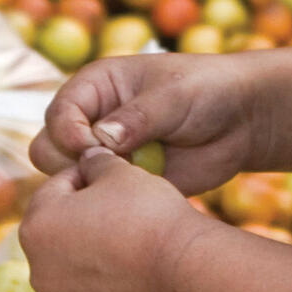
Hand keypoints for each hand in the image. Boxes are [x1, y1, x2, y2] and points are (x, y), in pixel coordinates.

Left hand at [19, 148, 211, 291]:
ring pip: (73, 264)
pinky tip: (134, 272)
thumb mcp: (120, 172)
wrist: (186, 273)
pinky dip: (106, 283)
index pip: (56, 187)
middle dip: (84, 216)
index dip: (86, 176)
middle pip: (60, 230)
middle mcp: (40, 269)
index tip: (113, 178)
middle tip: (123, 209)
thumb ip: (96, 162)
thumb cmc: (149, 217)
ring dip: (93, 251)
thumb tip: (90, 159)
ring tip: (131, 243)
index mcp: (38, 225)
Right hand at [30, 52, 259, 195]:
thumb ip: (137, 117)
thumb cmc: (206, 91)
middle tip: (108, 168)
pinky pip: (102, 200)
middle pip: (49, 148)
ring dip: (92, 184)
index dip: (68, 132)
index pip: (57, 113)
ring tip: (132, 180)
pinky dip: (114, 204)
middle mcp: (92, 120)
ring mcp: (107, 154)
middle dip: (70, 162)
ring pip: (69, 178)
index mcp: (95, 88)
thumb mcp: (173, 95)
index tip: (90, 147)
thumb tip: (101, 139)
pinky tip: (143, 197)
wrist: (242, 120)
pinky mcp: (124, 182)